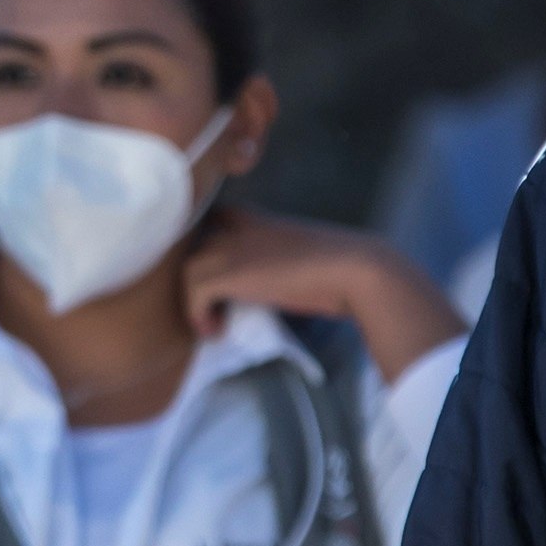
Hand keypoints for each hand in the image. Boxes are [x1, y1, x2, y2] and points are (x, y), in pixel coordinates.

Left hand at [182, 206, 462, 382]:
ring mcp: (233, 247)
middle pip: (192, 243)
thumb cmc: (339, 268)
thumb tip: (264, 284)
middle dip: (193, 272)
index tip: (210, 271)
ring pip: (187, 269)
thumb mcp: (297, 255)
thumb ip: (272, 259)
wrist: (358, 271)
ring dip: (193, 300)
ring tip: (213, 321)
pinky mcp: (229, 273)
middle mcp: (240, 227)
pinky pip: (194, 293)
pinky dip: (198, 315)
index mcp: (259, 219)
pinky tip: (216, 329)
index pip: (212, 215)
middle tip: (204, 301)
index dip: (204, 241)